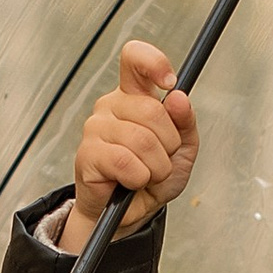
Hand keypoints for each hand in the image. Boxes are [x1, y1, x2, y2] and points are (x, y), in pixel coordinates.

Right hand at [61, 36, 197, 251]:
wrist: (132, 213)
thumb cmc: (153, 177)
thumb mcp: (182, 149)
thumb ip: (185, 121)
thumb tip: (178, 98)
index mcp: (134, 95)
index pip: (134, 59)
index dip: (153, 63)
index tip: (170, 82)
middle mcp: (112, 105)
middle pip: (152, 110)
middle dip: (168, 144)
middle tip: (162, 160)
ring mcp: (96, 127)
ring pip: (141, 140)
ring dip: (156, 166)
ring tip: (148, 174)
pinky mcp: (87, 153)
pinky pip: (124, 161)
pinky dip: (138, 177)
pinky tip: (131, 181)